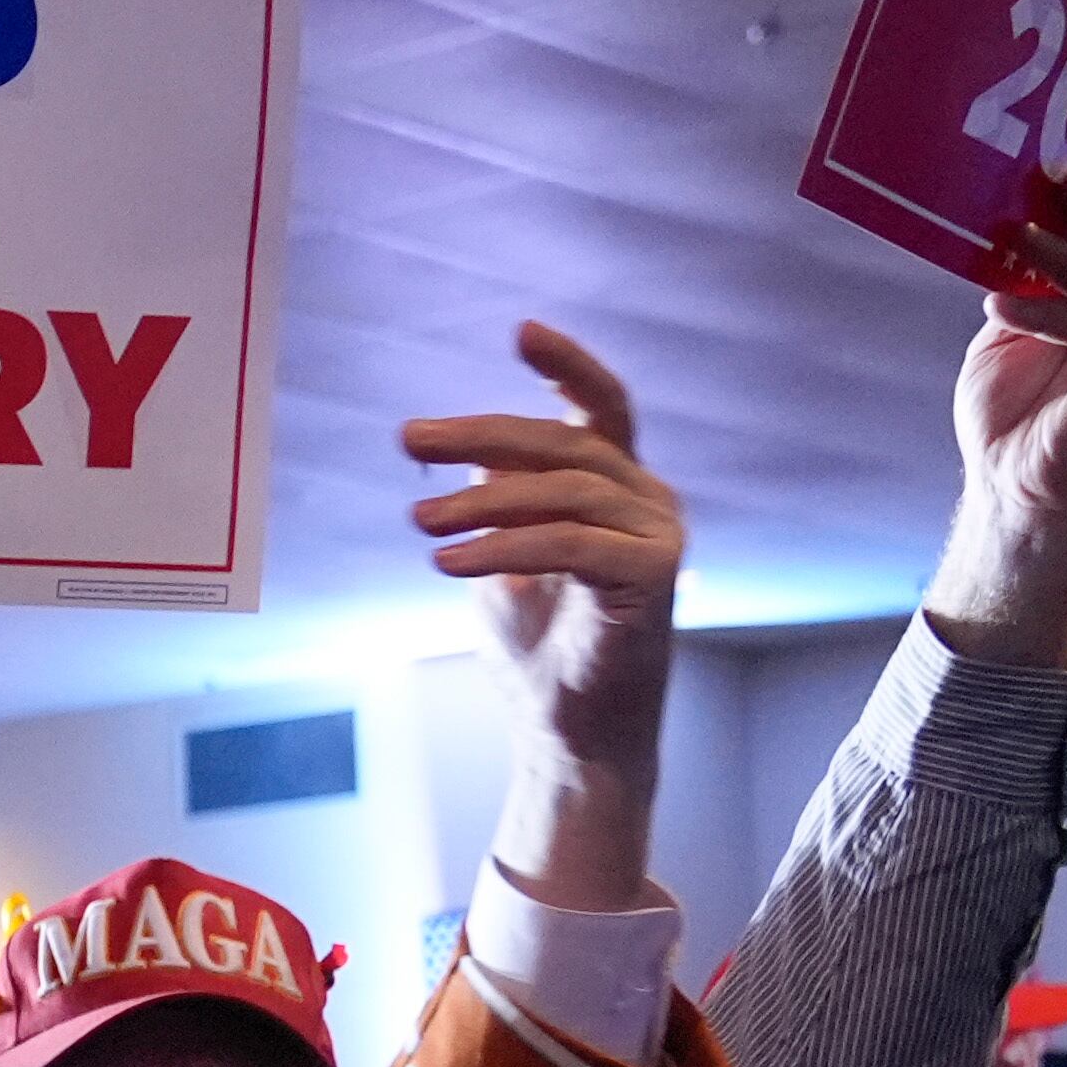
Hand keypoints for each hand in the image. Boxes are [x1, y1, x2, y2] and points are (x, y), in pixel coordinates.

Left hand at [411, 325, 676, 912]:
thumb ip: (495, 507)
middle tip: (407, 440)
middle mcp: (647, 500)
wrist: (571, 734)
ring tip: (417, 525)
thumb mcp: (502, 562)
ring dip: (481, 504)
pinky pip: (574, 545)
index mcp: (616, 488)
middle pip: (562, 445)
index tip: (521, 331)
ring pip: (565, 492)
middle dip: (479, 437)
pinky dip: (507, 548)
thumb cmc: (539, 651)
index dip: (567, 367)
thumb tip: (465, 462)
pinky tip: (449, 563)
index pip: (599, 410)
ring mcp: (658, 536)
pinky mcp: (655, 578)